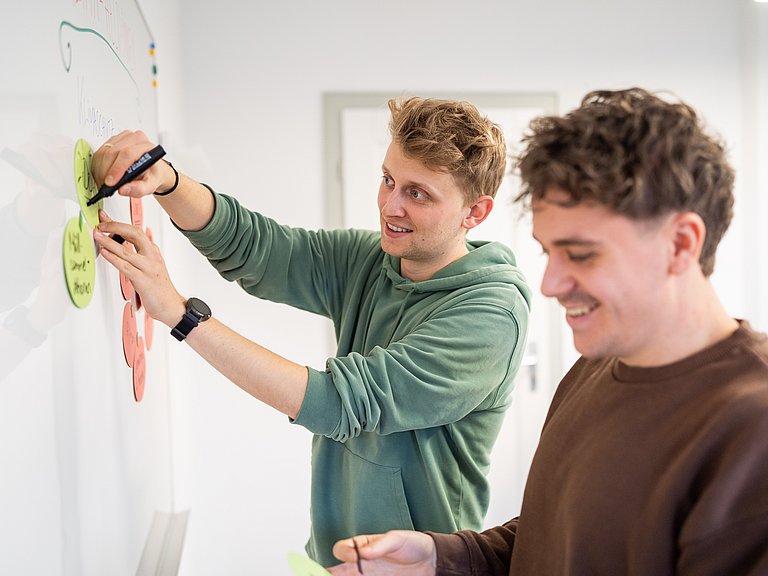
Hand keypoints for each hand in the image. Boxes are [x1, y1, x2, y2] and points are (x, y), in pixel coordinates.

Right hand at [91, 130, 175, 197]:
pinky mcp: (112, 140)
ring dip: (100, 170)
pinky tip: (103, 174)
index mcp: (146, 146)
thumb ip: (139, 189)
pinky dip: (97, 166)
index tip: (111, 182)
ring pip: (103, 152)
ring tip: (104, 182)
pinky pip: (99, 152)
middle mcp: (134, 139)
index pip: (128, 153)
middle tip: (105, 186)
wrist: (151, 169)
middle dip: (105, 172)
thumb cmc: (151, 174)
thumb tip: (123, 190)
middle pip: (112, 152)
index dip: (117, 169)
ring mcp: (122, 138)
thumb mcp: (150, 185)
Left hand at [93, 210, 185, 326]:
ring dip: (109, 241)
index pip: (136, 231)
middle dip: (115, 226)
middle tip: (100, 223)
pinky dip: (114, 258)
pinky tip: (105, 253)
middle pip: (134, 234)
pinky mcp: (143, 280)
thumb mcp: (153, 266)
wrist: (171, 306)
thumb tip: (139, 238)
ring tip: (97, 235)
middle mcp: (152, 257)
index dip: (119, 223)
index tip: (104, 217)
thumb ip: (144, 252)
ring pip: (127, 250)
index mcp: (153, 252)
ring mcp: (148, 268)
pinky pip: (125, 267)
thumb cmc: (160, 289)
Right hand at [328, 531, 436, 575]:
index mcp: (363, 546)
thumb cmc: (413, 544)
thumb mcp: (397, 539)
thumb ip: (380, 545)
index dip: (343, 553)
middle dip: (330, 574)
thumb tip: (362, 551)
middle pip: (338, 571)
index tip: (353, 557)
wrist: (431, 562)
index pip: (342, 549)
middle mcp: (361, 564)